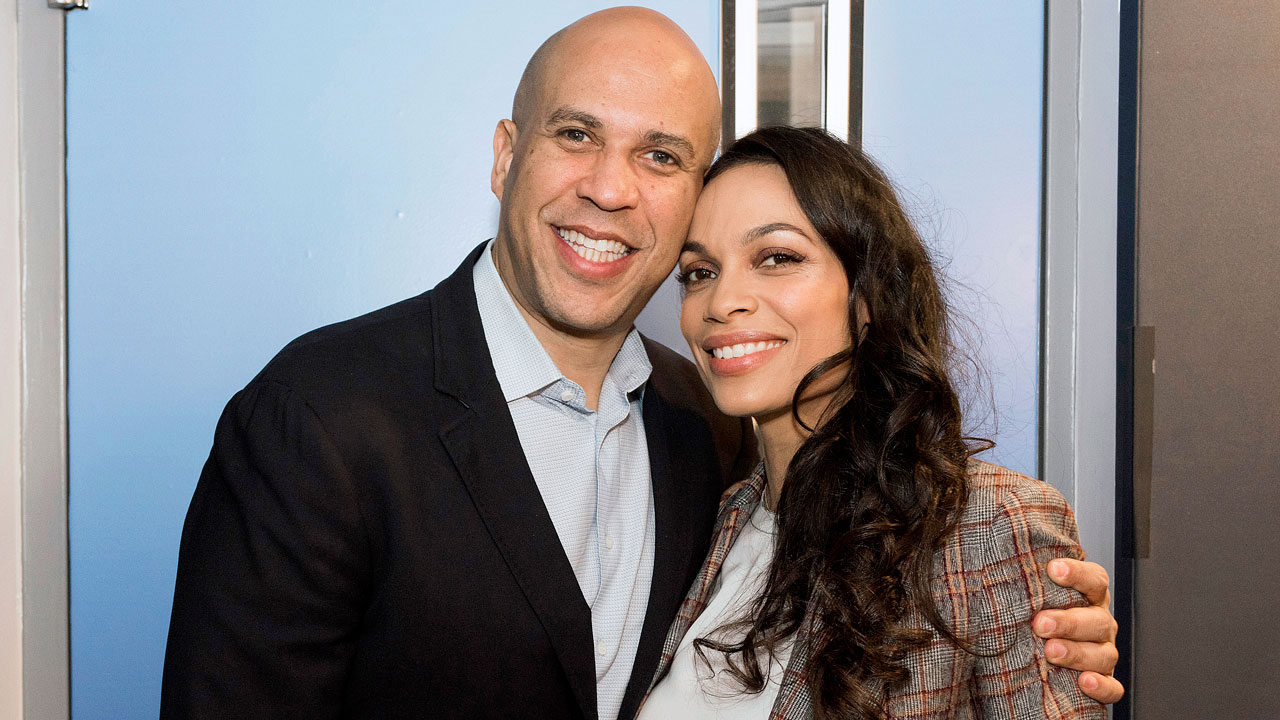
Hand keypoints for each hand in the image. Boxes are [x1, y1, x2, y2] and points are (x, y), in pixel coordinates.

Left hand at [1033, 558, 1123, 703]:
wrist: (1036, 649)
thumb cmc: (1032, 615)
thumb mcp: (1030, 597)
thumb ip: (1023, 584)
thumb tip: (990, 567)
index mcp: (1088, 596)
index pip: (1094, 580)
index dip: (1077, 574)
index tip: (1053, 569)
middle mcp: (1099, 623)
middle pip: (1097, 620)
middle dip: (1069, 622)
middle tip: (1040, 623)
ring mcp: (1103, 653)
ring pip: (1103, 654)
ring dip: (1077, 653)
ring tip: (1051, 652)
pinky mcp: (1104, 681)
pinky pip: (1112, 688)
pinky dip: (1101, 687)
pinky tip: (1084, 682)